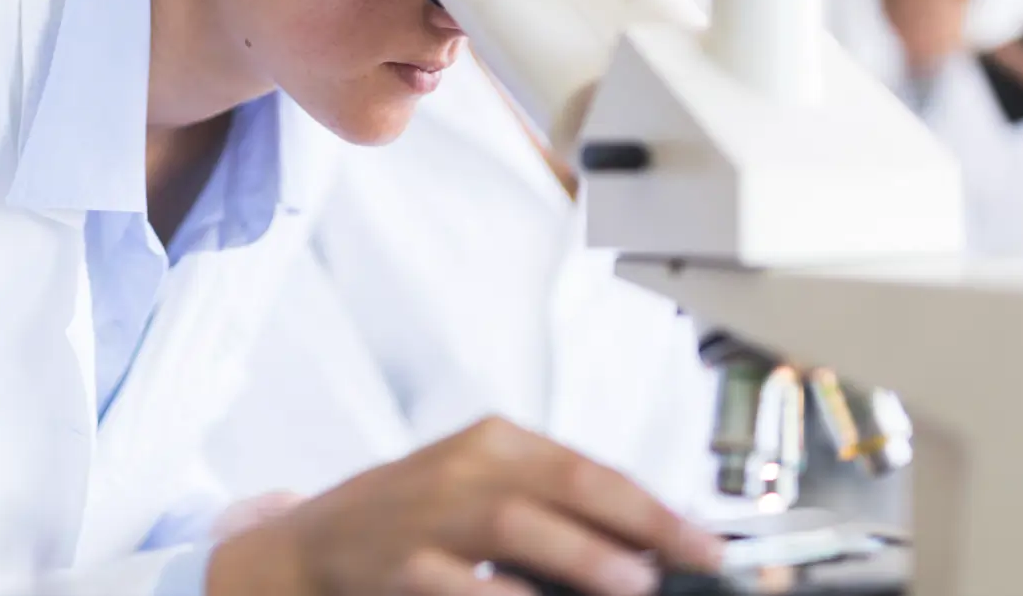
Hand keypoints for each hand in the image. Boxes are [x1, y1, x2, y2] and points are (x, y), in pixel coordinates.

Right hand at [207, 416, 723, 595]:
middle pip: (562, 484)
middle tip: (687, 559)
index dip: (653, 506)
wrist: (317, 542)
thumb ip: (551, 502)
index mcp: (493, 441)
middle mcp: (464, 467)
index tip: (704, 542)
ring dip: (582, 555)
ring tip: (633, 583)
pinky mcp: (402, 563)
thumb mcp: (480, 484)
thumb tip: (644, 540)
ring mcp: (430, 514)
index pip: (588, 467)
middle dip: (635, 524)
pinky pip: (464, 584)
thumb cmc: (414, 514)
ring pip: (516, 525)